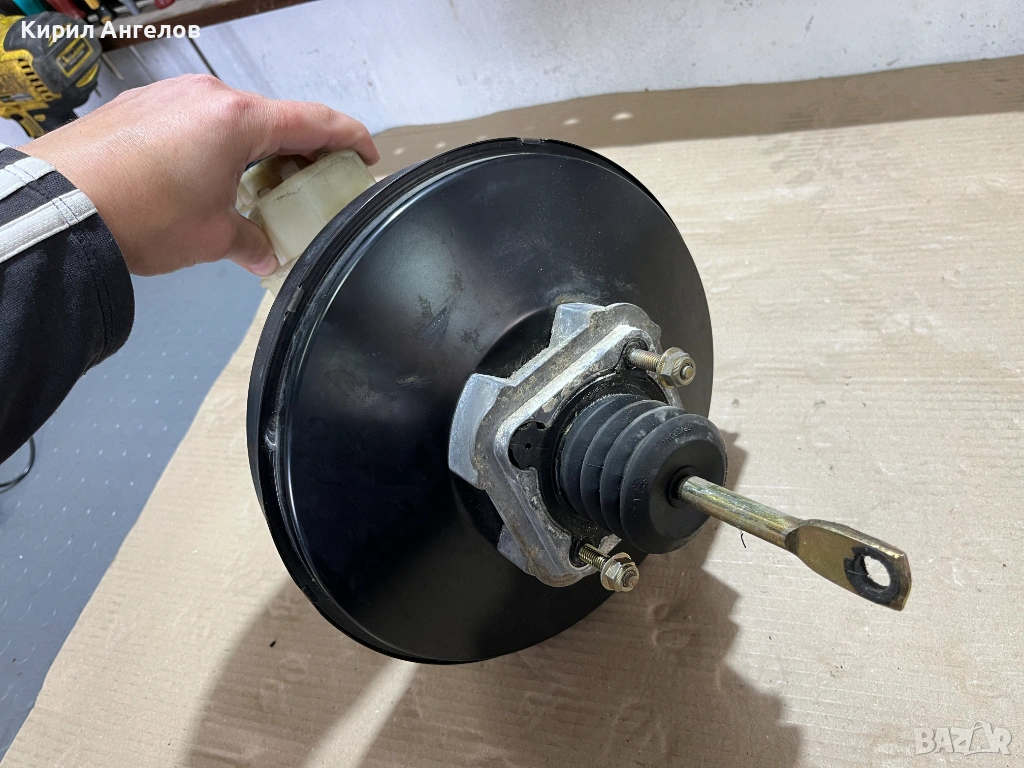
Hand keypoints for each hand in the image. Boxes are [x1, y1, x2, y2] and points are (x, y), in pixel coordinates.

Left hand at [24, 75, 378, 276]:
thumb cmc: (145, 215)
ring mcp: (170, 95)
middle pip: (273, 118)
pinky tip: (208, 180)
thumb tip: (265, 256)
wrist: (60, 205)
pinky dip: (216, 146)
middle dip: (299, 151)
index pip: (314, 121)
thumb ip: (250, 241)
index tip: (366, 156)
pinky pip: (195, 121)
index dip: (349, 138)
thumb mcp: (211, 237)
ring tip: (258, 188)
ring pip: (232, 119)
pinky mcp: (140, 106)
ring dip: (255, 150)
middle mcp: (208, 95)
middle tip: (312, 184)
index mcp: (239, 118)